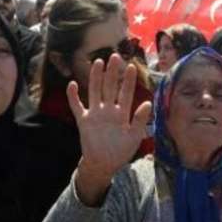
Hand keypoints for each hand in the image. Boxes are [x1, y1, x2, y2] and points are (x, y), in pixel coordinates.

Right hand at [68, 54, 151, 204]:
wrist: (104, 164)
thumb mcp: (134, 137)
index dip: (128, 81)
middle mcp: (108, 110)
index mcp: (121, 113)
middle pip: (110, 87)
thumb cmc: (121, 151)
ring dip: (96, 78)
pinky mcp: (83, 121)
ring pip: (95, 91)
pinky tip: (72, 84)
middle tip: (115, 56)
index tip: (131, 67)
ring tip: (98, 63)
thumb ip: (140, 120)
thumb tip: (149, 103)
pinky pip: (77, 106)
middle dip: (112, 73)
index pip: (126, 93)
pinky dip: (73, 96)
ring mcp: (95, 114)